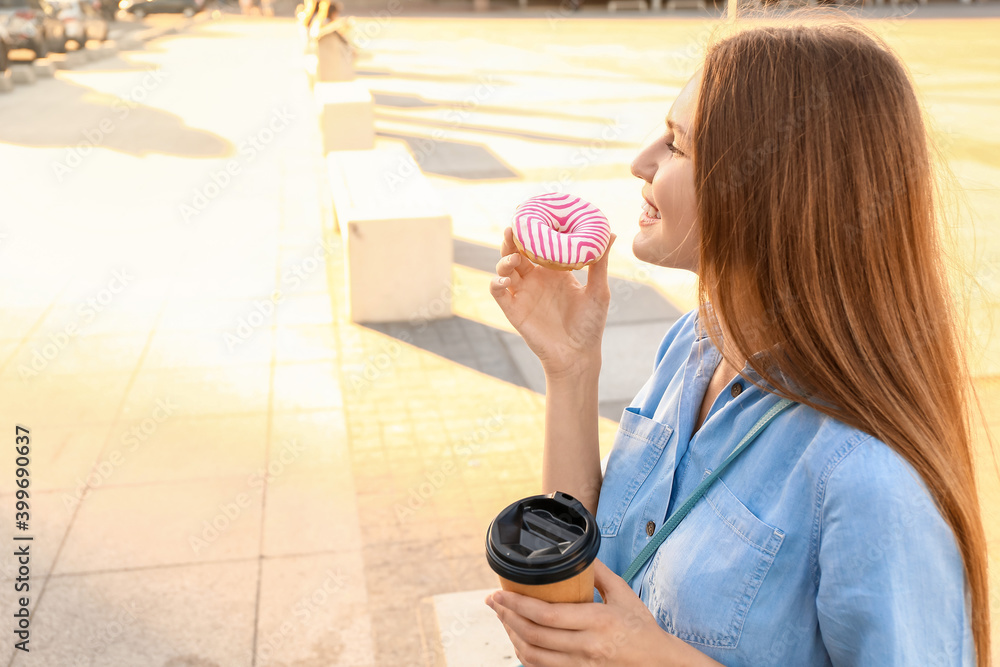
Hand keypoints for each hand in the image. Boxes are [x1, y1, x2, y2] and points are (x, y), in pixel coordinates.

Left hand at [485, 559, 707, 666]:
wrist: (658, 663)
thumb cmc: (641, 627)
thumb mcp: (624, 595)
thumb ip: (599, 573)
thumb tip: (576, 552)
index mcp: (598, 622)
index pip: (547, 616)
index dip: (517, 605)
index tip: (499, 593)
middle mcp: (587, 647)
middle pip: (534, 636)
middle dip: (507, 617)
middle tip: (493, 602)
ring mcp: (581, 666)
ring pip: (533, 656)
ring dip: (512, 636)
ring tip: (503, 618)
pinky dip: (525, 654)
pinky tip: (518, 639)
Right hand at [490, 227, 615, 377]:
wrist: (578, 355)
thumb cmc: (591, 324)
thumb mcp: (598, 290)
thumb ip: (600, 263)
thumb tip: (610, 233)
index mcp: (554, 271)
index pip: (538, 244)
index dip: (533, 229)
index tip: (533, 213)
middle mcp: (536, 278)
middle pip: (517, 251)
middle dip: (513, 239)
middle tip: (514, 226)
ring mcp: (523, 293)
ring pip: (505, 268)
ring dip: (504, 259)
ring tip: (513, 257)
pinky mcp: (513, 309)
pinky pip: (498, 292)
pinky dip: (496, 282)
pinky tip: (504, 279)